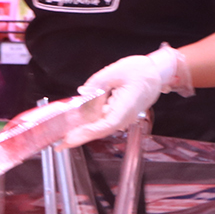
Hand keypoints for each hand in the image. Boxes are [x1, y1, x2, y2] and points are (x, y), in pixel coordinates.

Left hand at [64, 44, 191, 147]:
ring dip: (82, 130)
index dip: (86, 134)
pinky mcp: (119, 115)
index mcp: (126, 108)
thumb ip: (97, 83)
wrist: (156, 73)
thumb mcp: (115, 71)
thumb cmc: (141, 71)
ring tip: (63, 133)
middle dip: (78, 136)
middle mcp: (124, 117)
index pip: (104, 126)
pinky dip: (89, 122)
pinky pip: (102, 120)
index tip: (69, 139)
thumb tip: (82, 94)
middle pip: (99, 130)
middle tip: (58, 142)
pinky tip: (76, 121)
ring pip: (99, 126)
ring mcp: (122, 118)